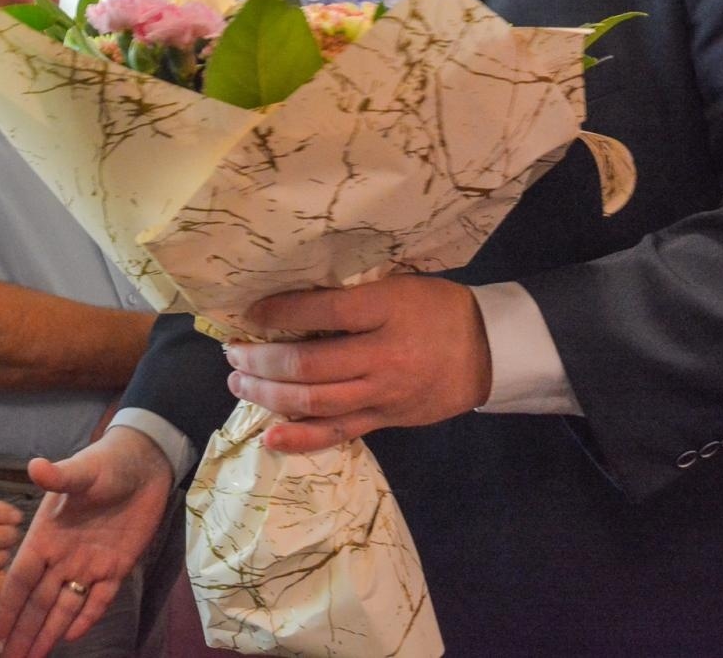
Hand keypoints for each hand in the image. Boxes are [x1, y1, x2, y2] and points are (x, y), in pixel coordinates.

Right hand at [0, 428, 174, 657]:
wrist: (144, 464)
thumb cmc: (107, 463)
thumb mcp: (82, 470)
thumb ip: (59, 476)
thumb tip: (34, 465)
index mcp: (46, 535)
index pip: (22, 578)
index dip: (9, 605)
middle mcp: (62, 556)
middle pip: (39, 601)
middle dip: (25, 631)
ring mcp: (89, 564)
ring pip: (64, 606)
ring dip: (49, 632)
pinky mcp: (116, 568)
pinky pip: (98, 600)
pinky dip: (85, 618)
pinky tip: (72, 637)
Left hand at [224, 275, 490, 452]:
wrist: (489, 351)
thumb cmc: (437, 308)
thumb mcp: (398, 284)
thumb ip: (353, 295)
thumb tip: (292, 299)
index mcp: (386, 310)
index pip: (323, 310)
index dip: (279, 312)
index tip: (250, 312)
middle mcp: (382, 355)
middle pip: (308, 363)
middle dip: (261, 360)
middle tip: (233, 353)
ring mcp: (382, 393)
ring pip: (314, 401)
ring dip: (268, 395)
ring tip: (239, 384)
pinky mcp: (385, 419)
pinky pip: (338, 433)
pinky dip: (301, 438)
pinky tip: (270, 437)